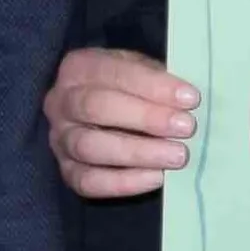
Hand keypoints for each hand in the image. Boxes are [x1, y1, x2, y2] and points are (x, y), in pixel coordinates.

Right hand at [49, 46, 195, 201]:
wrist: (102, 112)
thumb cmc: (128, 88)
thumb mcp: (139, 70)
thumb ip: (158, 80)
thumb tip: (188, 101)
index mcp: (79, 68)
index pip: (114, 72)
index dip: (154, 86)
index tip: (190, 99)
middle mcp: (61, 102)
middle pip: (95, 107)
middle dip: (145, 118)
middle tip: (186, 128)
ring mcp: (60, 139)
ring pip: (89, 147)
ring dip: (137, 153)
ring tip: (176, 156)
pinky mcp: (67, 171)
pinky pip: (88, 182)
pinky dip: (123, 183)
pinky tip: (156, 178)